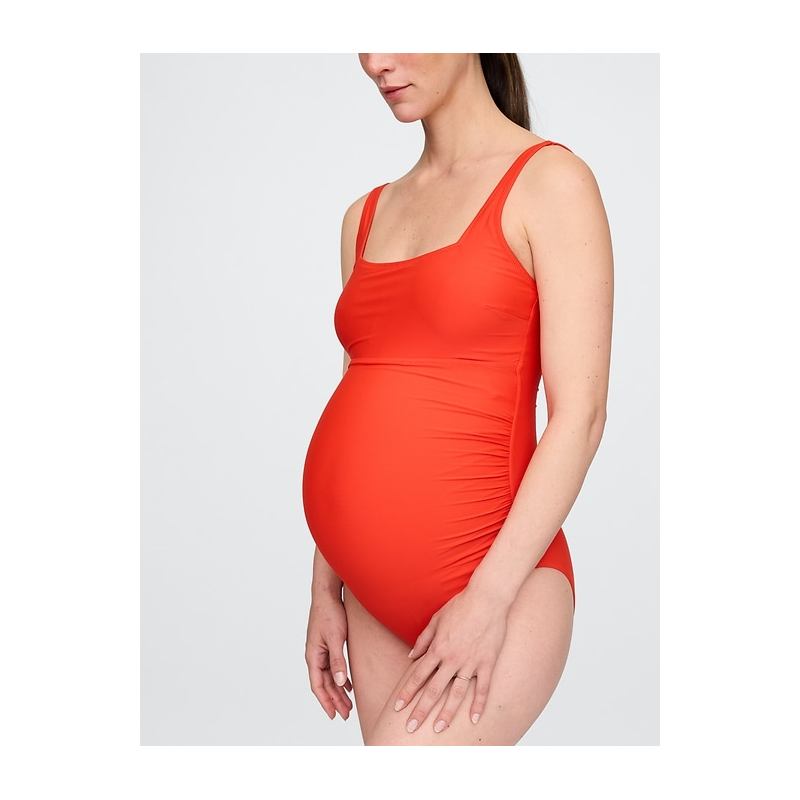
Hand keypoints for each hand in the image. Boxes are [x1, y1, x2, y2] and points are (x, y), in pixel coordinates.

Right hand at [305, 594, 352, 719]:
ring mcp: (320, 650)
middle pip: (324, 684)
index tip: (335, 715)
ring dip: (337, 691)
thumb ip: (337, 661)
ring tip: (347, 704)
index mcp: (313, 656)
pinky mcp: (327, 644)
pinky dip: (339, 678)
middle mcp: (314, 655)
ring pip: (328, 677)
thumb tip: (339, 682)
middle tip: (345, 714)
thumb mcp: (336, 638)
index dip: (326, 701)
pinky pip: (332, 667)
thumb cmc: (329, 613)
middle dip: (334, 700)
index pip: (317, 686)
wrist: (327, 594)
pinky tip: (348, 684)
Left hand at [393, 587, 507, 732]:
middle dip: (420, 710)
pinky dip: (478, 704)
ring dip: (446, 713)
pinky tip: (474, 719)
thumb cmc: (460, 606)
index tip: (398, 708)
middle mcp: (452, 659)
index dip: (406, 693)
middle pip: (433, 690)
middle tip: (411, 728)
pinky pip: (482, 688)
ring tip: (438, 728)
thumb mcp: (436, 619)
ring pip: (456, 694)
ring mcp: (470, 662)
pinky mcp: (487, 662)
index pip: (417, 676)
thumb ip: (423, 640)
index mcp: (437, 648)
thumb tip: (411, 656)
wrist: (486, 598)